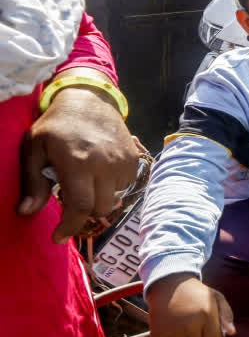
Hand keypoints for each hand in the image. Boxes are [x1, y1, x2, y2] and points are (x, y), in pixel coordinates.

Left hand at [20, 82, 139, 242]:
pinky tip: (99, 174)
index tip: (58, 237)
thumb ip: (33, 183)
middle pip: (100, 208)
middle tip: (70, 201)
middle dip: (84, 212)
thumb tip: (26, 212)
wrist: (89, 99)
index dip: (69, 227)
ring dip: (99, 199)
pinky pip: (125, 185)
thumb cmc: (56, 125)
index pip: (81, 206)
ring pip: (114, 199)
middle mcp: (106, 164)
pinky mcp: (134, 158)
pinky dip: (112, 187)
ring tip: (86, 183)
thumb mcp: (34, 149)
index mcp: (79, 162)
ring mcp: (123, 161)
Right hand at [147, 274, 235, 336]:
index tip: (210, 334)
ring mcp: (172, 330)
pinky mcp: (158, 334)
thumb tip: (231, 333)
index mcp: (207, 315)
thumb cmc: (196, 292)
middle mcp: (189, 324)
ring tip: (184, 327)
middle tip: (196, 328)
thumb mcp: (216, 297)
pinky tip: (173, 328)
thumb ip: (226, 315)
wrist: (168, 284)